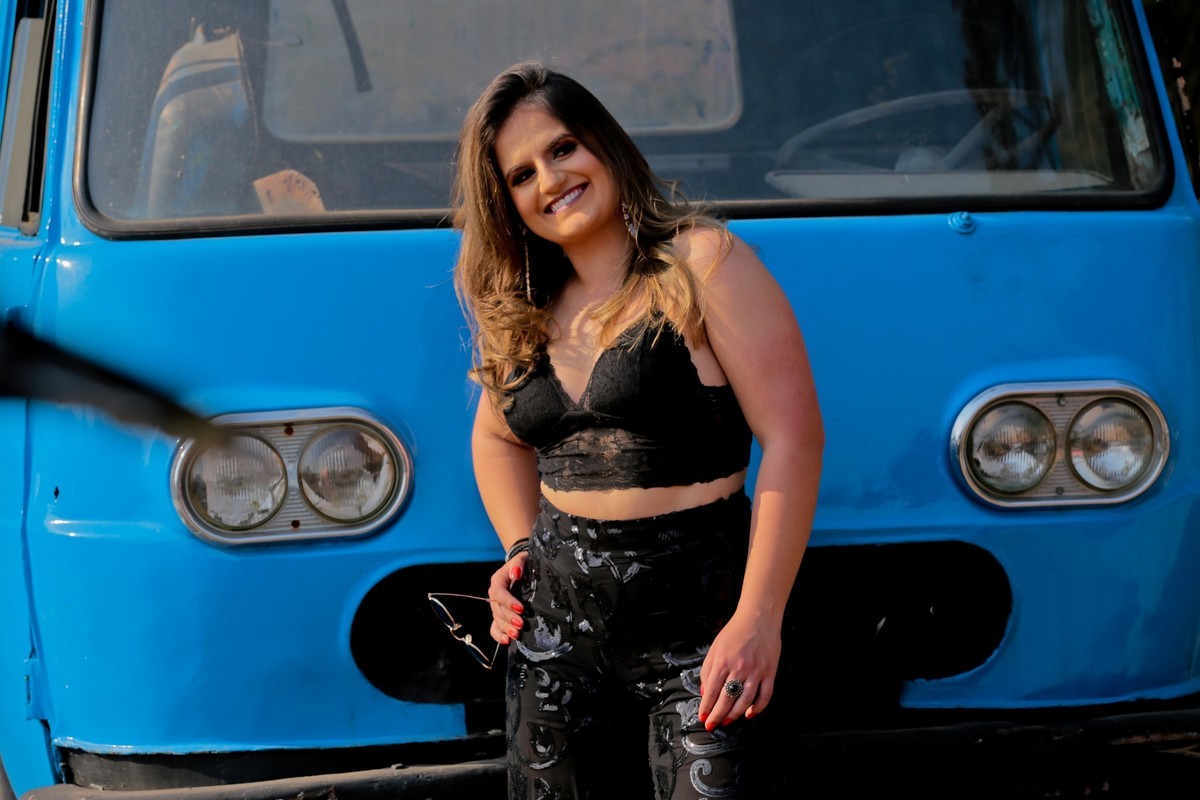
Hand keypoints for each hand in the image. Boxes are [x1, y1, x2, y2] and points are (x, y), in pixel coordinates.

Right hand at [487, 551, 528, 644]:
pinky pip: (494, 627)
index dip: (508, 602)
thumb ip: (518, 563)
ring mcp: (496, 606)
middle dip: (508, 618)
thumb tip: (516, 573)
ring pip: (496, 619)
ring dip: (506, 628)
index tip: (521, 609)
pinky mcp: (499, 615)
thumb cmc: (523, 563)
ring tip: (517, 635)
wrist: (521, 568)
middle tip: (521, 625)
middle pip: (497, 609)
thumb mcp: (522, 558)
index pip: (499, 592)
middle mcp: (494, 594)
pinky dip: (499, 635)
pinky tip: (507, 641)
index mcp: (498, 580)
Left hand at [697, 610, 781, 729]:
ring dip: (734, 715)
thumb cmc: (735, 632)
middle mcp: (739, 668)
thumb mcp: (715, 648)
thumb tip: (704, 691)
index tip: (703, 717)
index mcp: (722, 662)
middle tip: (712, 725)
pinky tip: (749, 714)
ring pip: (745, 701)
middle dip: (717, 715)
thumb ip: (707, 670)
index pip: (711, 691)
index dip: (706, 707)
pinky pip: (765, 696)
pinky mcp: (769, 672)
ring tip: (727, 721)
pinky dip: (758, 708)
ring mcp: (756, 671)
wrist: (759, 618)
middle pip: (726, 699)